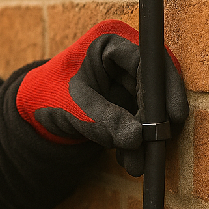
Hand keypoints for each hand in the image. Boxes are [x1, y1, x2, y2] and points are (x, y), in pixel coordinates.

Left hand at [15, 20, 187, 151]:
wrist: (35, 110)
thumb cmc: (50, 97)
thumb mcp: (76, 108)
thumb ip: (105, 120)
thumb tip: (136, 138)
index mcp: (108, 44)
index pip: (145, 61)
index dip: (164, 88)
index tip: (173, 117)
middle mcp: (123, 57)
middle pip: (153, 84)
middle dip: (154, 120)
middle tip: (157, 146)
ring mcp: (127, 79)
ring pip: (149, 105)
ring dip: (144, 137)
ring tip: (134, 163)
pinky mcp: (127, 99)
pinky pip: (141, 118)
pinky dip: (135, 139)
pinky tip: (129, 158)